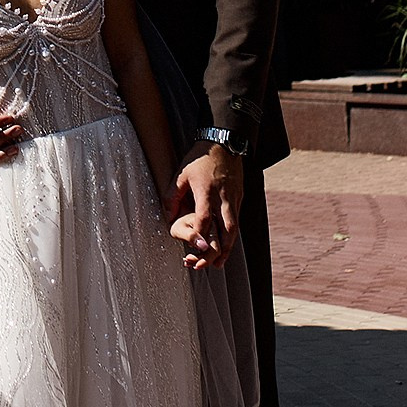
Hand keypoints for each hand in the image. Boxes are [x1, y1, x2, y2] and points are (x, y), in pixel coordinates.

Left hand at [170, 144, 243, 269]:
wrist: (225, 142)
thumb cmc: (200, 158)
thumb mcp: (181, 174)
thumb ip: (172, 196)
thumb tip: (166, 216)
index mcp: (207, 192)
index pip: (204, 219)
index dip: (200, 235)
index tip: (195, 249)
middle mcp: (223, 199)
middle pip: (226, 230)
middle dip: (219, 250)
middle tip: (209, 264)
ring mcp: (234, 199)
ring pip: (234, 228)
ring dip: (228, 248)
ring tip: (219, 262)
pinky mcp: (239, 198)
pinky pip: (237, 221)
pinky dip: (231, 235)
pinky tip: (225, 245)